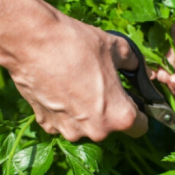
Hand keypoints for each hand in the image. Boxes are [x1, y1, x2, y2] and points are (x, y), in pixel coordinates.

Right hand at [7, 12, 147, 141]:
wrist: (33, 42)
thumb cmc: (79, 44)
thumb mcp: (116, 48)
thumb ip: (133, 63)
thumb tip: (137, 67)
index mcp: (120, 116)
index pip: (140, 127)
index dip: (140, 112)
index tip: (132, 100)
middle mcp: (96, 131)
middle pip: (111, 127)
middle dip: (110, 110)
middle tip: (101, 84)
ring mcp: (69, 131)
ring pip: (86, 125)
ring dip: (86, 111)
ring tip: (77, 83)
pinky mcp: (47, 125)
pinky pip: (64, 121)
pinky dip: (65, 110)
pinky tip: (59, 87)